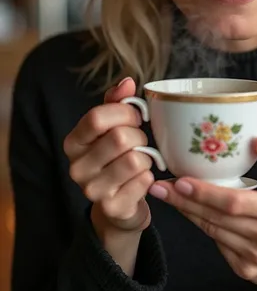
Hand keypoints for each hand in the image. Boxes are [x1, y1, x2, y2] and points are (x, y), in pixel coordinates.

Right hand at [64, 77, 153, 233]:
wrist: (119, 205)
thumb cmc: (115, 158)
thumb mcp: (112, 127)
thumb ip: (117, 103)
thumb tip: (127, 82)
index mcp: (73, 142)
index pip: (97, 117)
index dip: (125, 113)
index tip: (136, 117)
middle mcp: (76, 168)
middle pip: (119, 137)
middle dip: (139, 136)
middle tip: (140, 142)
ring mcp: (92, 191)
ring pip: (134, 159)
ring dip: (146, 157)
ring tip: (141, 160)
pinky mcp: (112, 208)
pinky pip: (144, 180)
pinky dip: (150, 176)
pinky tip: (142, 179)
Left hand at [149, 136, 256, 290]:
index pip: (235, 202)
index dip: (205, 192)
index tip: (181, 180)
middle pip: (217, 217)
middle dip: (185, 201)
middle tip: (161, 185)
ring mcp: (254, 257)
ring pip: (212, 230)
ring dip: (187, 212)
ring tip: (166, 195)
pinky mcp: (243, 269)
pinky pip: (216, 242)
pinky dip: (201, 225)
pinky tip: (188, 210)